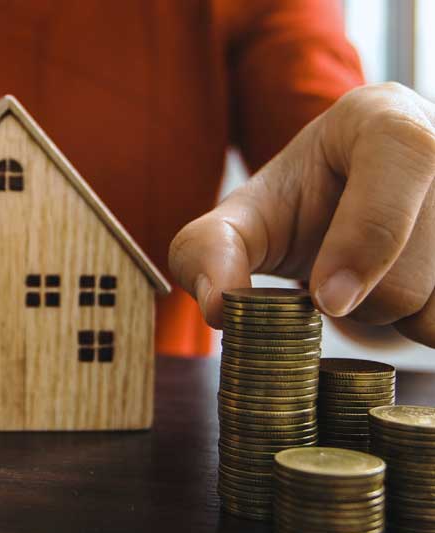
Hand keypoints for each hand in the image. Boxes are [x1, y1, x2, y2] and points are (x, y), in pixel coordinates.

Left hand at [168, 83, 434, 346]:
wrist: (349, 209)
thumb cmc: (298, 208)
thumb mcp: (244, 219)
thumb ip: (210, 250)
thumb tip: (219, 306)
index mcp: (384, 117)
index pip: (406, 156)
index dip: (367, 237)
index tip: (326, 299)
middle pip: (419, 269)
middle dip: (365, 301)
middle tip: (339, 281)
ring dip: (403, 317)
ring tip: (379, 277)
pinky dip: (429, 323)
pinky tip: (411, 290)